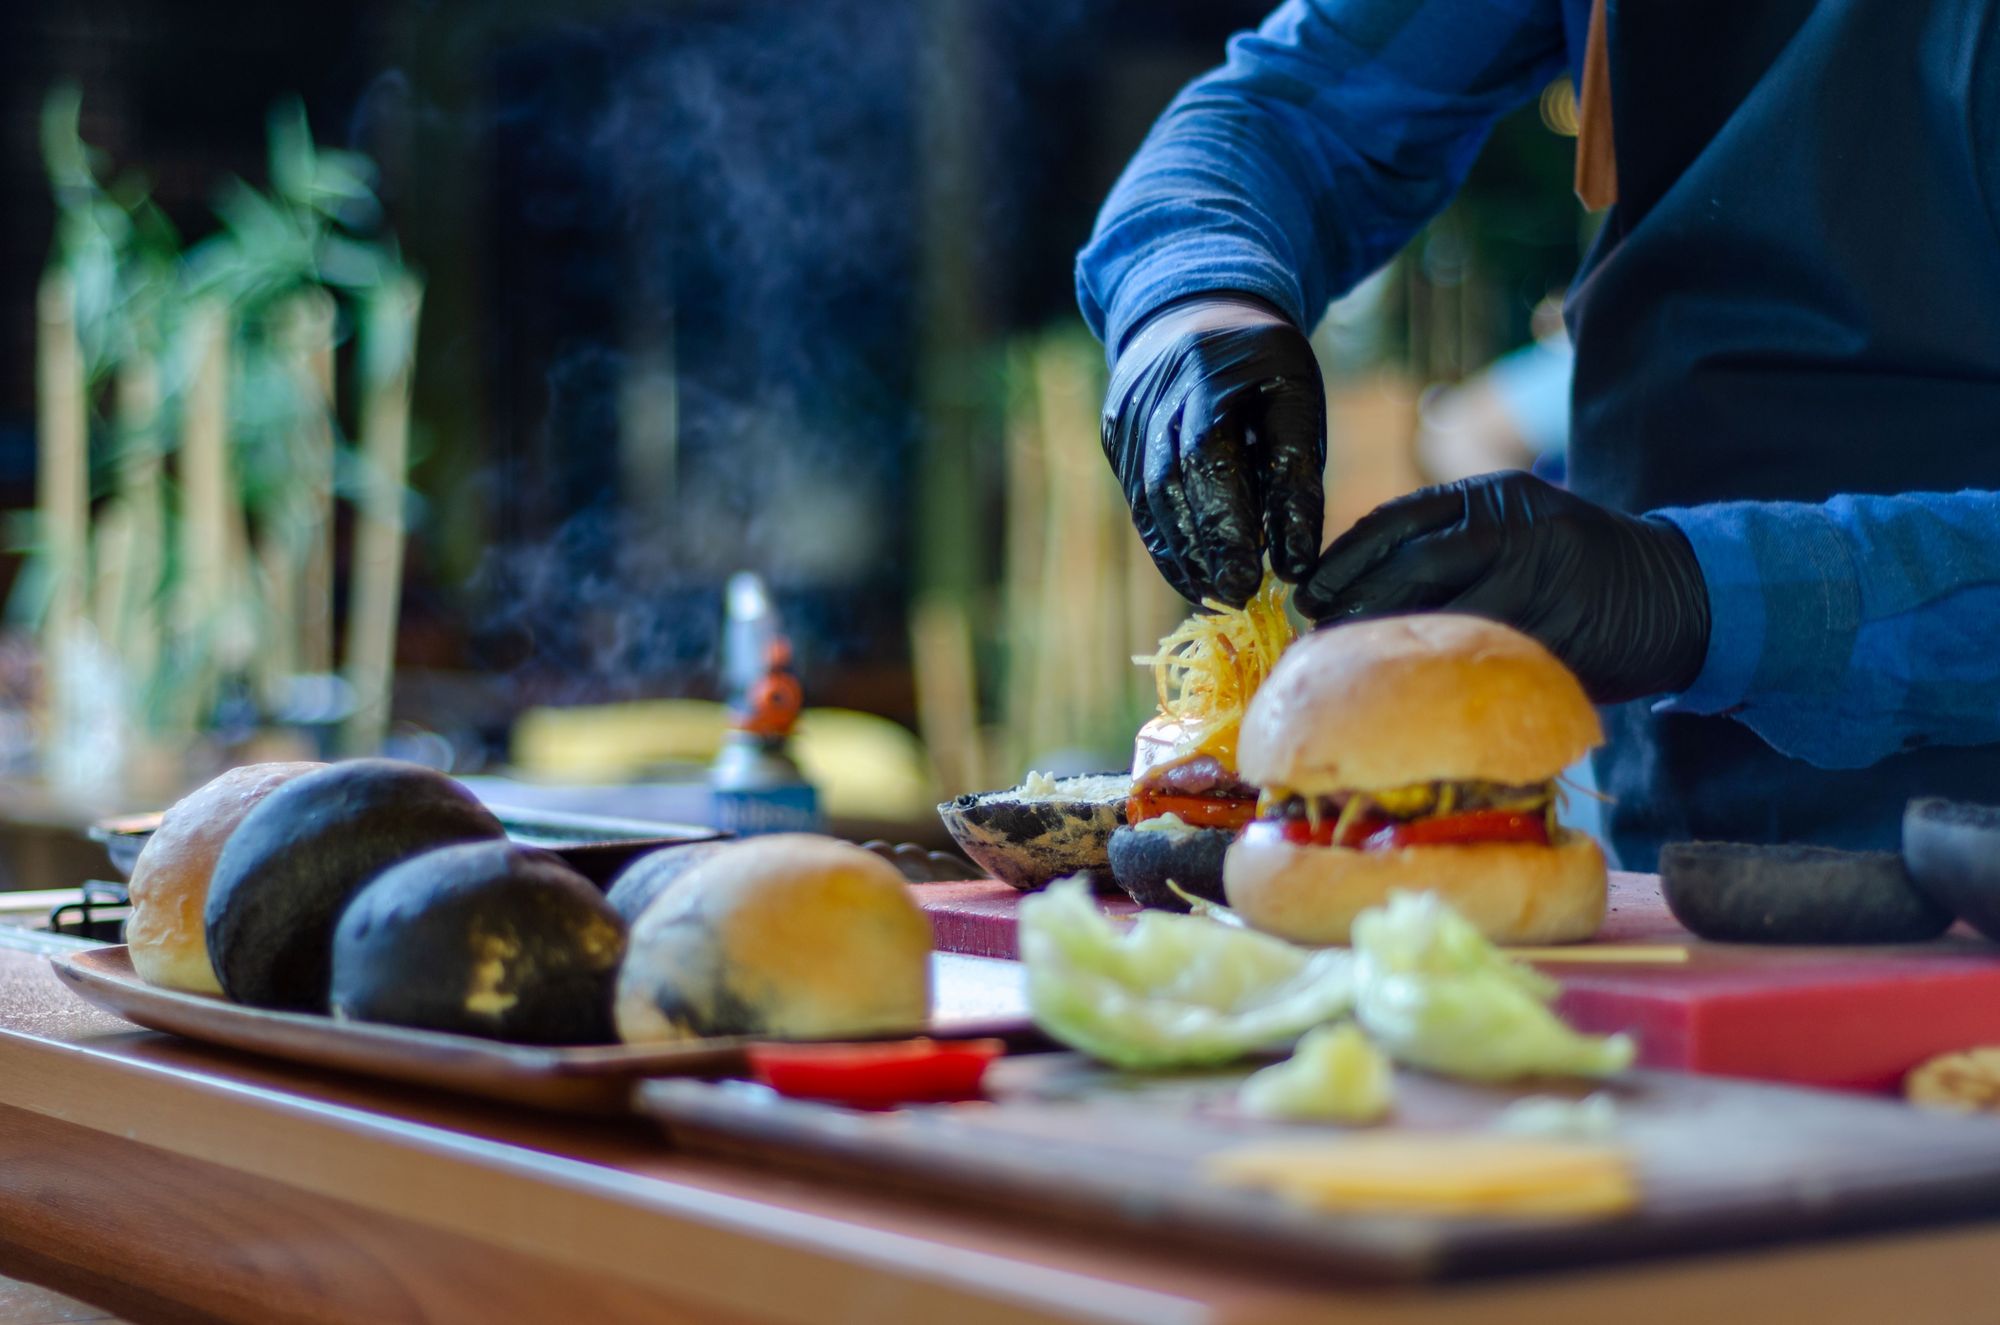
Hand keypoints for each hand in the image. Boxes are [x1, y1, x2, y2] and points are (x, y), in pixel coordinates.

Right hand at [1102, 294, 1326, 606]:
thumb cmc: (1261, 364)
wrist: (1195, 307)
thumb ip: (1296, 478)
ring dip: (1180, 554)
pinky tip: (1190, 572)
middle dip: (1203, 549)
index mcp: (1205, 373)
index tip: (1250, 580)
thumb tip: (1295, 562)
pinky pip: (1136, 497)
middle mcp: (1152, 393)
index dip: (1225, 527)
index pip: (1207, 461)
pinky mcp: (1113, 433)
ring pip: (1147, 499)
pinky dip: (1164, 539)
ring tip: (1214, 593)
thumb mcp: (1295, 402)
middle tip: (1236, 596)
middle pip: (1169, 486)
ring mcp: (1124, 414)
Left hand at [1293, 472, 1710, 702]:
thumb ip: (1447, 548)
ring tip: (1352, 664)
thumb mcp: (1515, 531)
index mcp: (1495, 497)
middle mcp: (1515, 526)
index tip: (1308, 590)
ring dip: (1388, 642)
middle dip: (1354, 603)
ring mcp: (1540, 578)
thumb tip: (1351, 588)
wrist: (1678, 595)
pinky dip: (1439, 674)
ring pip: (1441, 614)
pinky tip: (1410, 689)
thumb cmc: (1575, 571)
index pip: (1395, 520)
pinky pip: (1481, 657)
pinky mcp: (1557, 632)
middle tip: (1318, 636)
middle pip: (1408, 565)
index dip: (1343, 559)